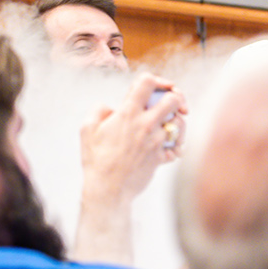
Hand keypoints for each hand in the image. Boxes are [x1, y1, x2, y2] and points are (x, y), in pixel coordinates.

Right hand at [73, 74, 186, 262]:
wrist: (107, 190)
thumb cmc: (96, 160)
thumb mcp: (87, 129)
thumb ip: (99, 110)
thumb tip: (112, 106)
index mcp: (127, 114)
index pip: (147, 82)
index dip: (155, 79)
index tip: (155, 86)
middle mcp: (145, 124)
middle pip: (174, 99)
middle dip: (177, 97)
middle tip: (174, 103)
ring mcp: (156, 141)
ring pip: (180, 122)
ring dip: (178, 121)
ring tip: (170, 125)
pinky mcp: (162, 156)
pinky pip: (179, 147)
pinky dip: (178, 145)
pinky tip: (172, 145)